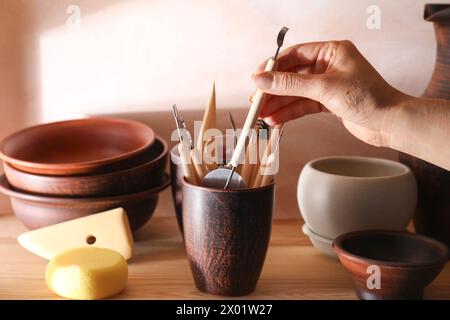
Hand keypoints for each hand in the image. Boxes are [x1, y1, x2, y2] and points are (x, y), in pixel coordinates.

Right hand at [252, 40, 406, 146]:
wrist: (389, 123)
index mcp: (331, 51)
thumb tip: (263, 79)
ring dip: (279, 104)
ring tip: (262, 115)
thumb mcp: (324, 88)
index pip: (294, 55)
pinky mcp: (328, 101)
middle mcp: (328, 66)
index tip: (256, 78)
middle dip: (273, 90)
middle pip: (292, 75)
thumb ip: (290, 84)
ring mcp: (328, 84)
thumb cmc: (369, 98)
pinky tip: (276, 119)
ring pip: (295, 92)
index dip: (273, 67)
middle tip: (256, 100)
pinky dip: (289, 112)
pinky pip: (302, 104)